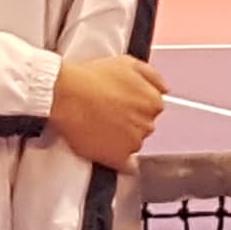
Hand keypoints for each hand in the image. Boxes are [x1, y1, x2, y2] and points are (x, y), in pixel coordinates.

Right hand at [47, 53, 167, 169]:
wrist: (65, 95)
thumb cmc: (91, 78)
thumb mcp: (127, 63)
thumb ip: (153, 76)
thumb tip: (164, 88)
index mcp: (153, 101)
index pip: (152, 108)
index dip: (136, 105)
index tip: (123, 104)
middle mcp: (147, 123)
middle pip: (144, 126)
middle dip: (130, 121)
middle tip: (109, 113)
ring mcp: (133, 142)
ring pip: (134, 144)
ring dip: (123, 139)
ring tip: (101, 126)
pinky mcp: (118, 157)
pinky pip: (127, 166)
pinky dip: (121, 162)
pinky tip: (109, 150)